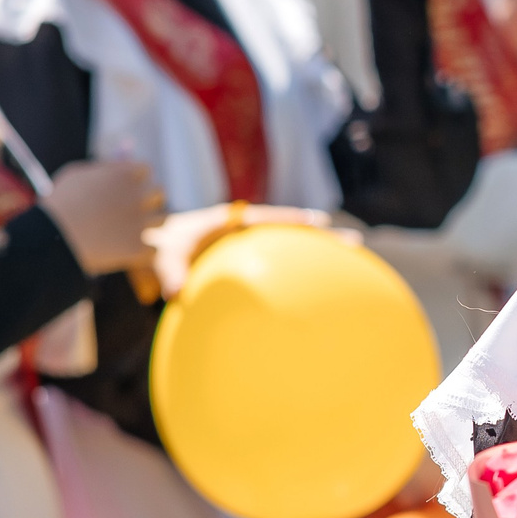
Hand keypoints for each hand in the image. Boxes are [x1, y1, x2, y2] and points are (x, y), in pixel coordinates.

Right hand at [43, 160, 164, 274]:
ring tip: (134, 228)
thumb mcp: (77, 175)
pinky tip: (129, 251)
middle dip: (150, 198)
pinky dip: (144, 252)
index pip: (145, 169)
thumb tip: (119, 164)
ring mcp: (142, 223)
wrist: (53, 238)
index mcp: (125, 174)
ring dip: (152, 222)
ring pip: (164, 219)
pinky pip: (154, 250)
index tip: (124, 186)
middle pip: (160, 192)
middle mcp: (139, 196)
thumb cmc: (60, 203)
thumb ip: (103, 169)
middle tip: (136, 206)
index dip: (134, 178)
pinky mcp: (138, 249)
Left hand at [142, 202, 344, 299]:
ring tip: (355, 266)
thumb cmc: (161, 249)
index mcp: (231, 221)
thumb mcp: (162, 258)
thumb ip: (169, 274)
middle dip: (325, 237)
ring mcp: (256, 246)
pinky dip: (303, 277)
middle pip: (295, 233)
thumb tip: (176, 293)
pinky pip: (284, 267)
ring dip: (322, 257)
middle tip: (356, 243)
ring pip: (295, 249)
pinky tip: (322, 298)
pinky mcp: (256, 261)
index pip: (268, 218)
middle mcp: (250, 231)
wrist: (160, 247)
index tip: (318, 221)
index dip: (293, 220)